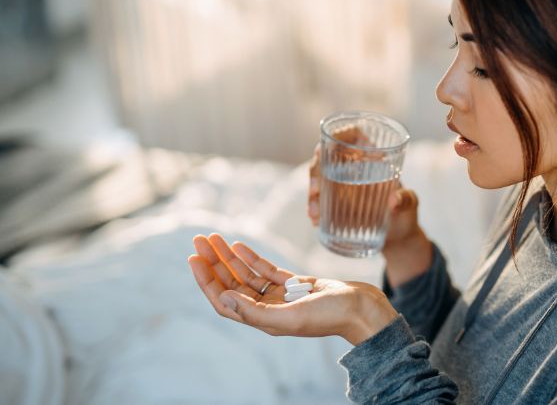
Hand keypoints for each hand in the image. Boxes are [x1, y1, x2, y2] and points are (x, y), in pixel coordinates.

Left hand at [188, 233, 399, 345]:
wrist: (363, 309)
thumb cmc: (331, 316)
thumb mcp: (292, 317)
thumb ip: (256, 312)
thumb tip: (223, 299)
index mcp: (263, 320)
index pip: (224, 300)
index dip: (207, 281)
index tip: (194, 259)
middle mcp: (268, 308)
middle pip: (232, 284)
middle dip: (213, 262)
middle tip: (198, 239)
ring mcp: (281, 296)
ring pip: (247, 274)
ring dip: (229, 256)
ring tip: (213, 237)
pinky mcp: (296, 284)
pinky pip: (266, 269)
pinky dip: (252, 257)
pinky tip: (239, 245)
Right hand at [307, 128, 431, 285]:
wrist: (398, 238)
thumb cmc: (407, 214)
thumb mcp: (410, 205)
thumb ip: (407, 200)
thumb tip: (394, 200)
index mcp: (373, 157)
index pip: (353, 134)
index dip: (340, 134)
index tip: (331, 145)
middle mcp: (354, 166)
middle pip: (328, 156)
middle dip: (316, 170)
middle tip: (317, 190)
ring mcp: (342, 184)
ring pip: (320, 178)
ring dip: (313, 193)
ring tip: (315, 213)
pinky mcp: (336, 202)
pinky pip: (320, 199)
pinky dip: (315, 207)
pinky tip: (315, 219)